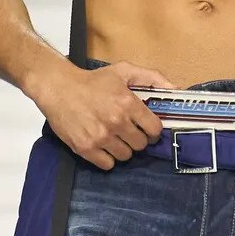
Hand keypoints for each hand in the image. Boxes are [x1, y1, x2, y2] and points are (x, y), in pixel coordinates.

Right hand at [29, 56, 170, 168]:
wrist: (58, 88)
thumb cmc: (93, 81)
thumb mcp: (124, 71)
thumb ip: (152, 78)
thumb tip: (176, 89)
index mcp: (128, 103)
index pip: (155, 129)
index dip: (153, 130)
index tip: (147, 128)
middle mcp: (116, 122)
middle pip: (141, 145)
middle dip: (138, 139)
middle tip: (128, 131)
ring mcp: (100, 137)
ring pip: (126, 156)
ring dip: (123, 148)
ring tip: (114, 137)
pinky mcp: (85, 148)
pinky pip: (108, 164)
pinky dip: (107, 158)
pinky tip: (103, 145)